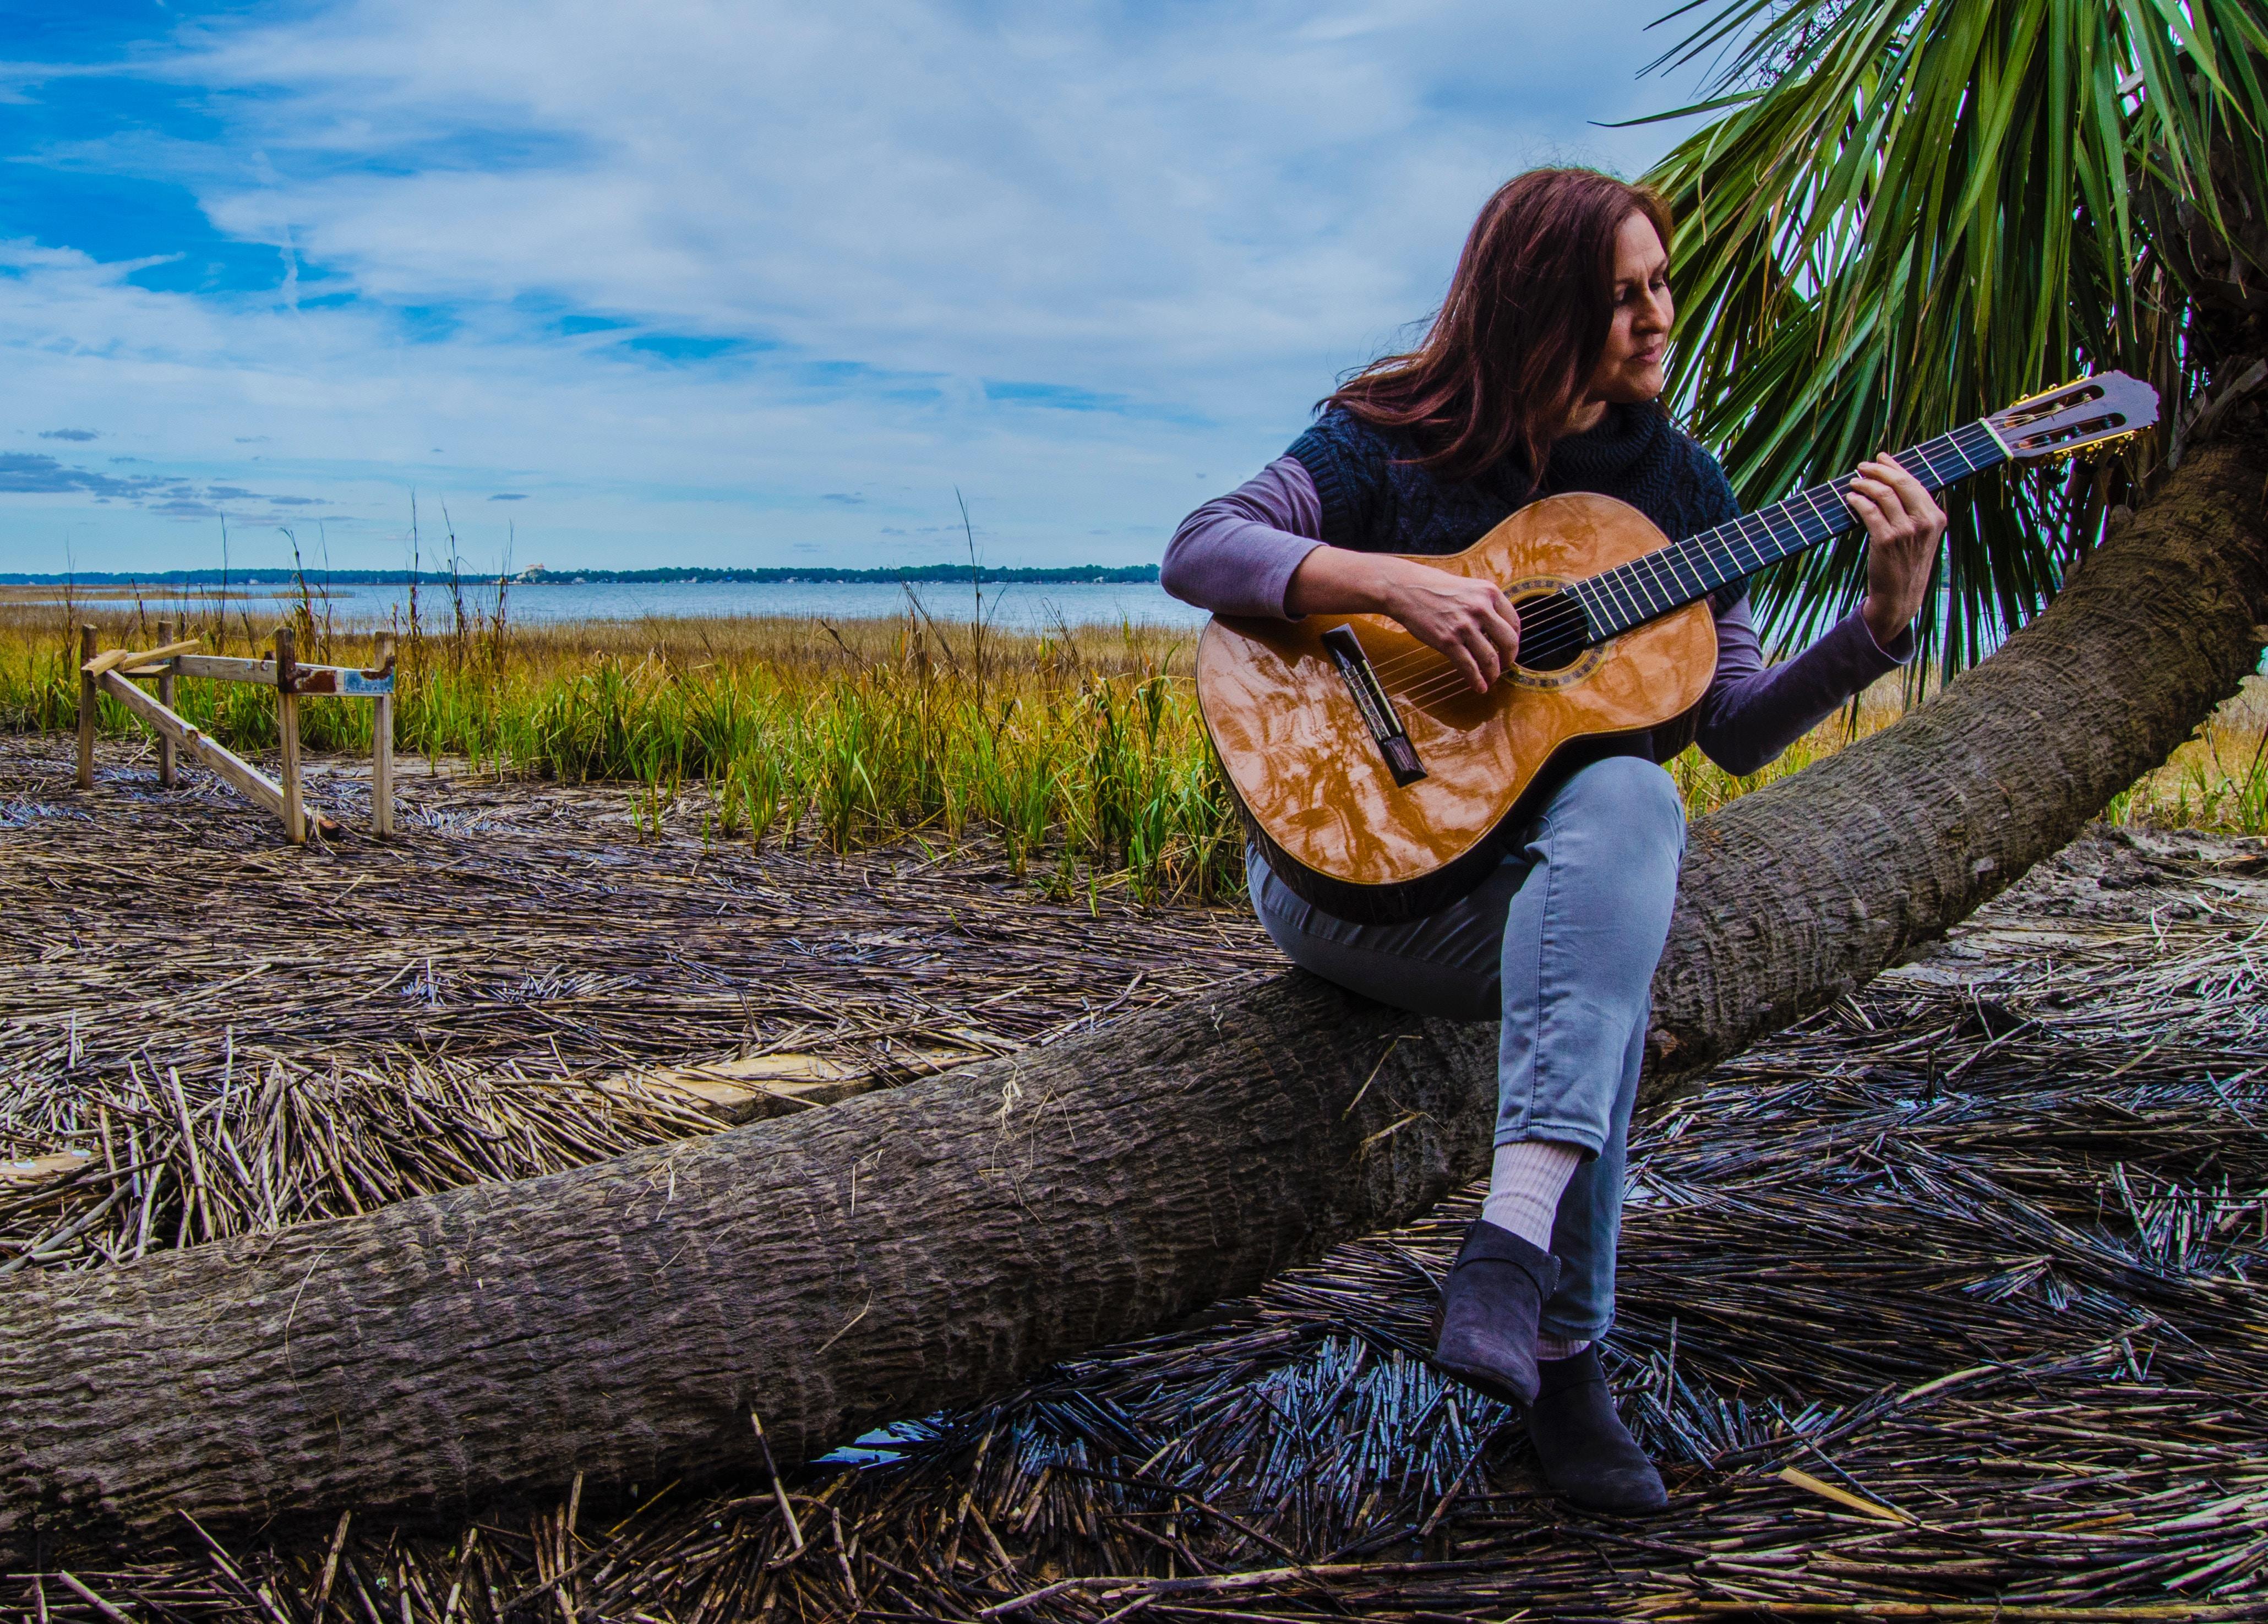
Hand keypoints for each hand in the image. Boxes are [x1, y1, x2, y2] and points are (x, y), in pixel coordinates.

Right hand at [1287, 549, 1519, 692]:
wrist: (1405, 588)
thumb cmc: (1434, 587)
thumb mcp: (1468, 587)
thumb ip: (1485, 603)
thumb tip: (1498, 628)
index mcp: (1489, 593)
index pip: (1514, 622)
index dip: (1514, 641)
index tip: (1509, 649)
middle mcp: (1481, 608)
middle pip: (1508, 642)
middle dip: (1509, 659)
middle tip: (1504, 666)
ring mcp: (1464, 626)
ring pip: (1490, 658)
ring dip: (1493, 673)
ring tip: (1490, 679)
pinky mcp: (1448, 641)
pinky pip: (1469, 667)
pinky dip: (1476, 680)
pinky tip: (1478, 687)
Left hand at [1845, 453, 1945, 647]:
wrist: (1899, 597)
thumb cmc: (1906, 564)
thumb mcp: (1921, 536)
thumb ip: (1914, 512)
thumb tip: (1894, 481)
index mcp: (1937, 517)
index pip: (1915, 482)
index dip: (1895, 466)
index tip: (1881, 457)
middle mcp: (1925, 522)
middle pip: (1900, 483)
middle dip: (1878, 469)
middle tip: (1862, 466)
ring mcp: (1906, 532)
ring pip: (1883, 494)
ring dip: (1865, 483)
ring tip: (1853, 482)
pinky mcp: (1886, 541)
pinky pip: (1869, 511)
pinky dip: (1857, 500)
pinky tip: (1851, 498)